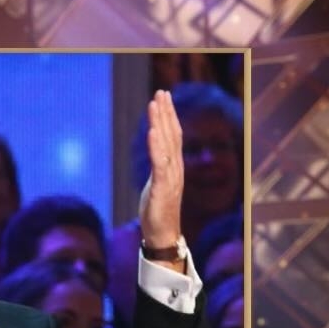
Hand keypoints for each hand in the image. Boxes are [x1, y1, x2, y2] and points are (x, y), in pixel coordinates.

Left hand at [138, 88, 184, 250]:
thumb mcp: (157, 183)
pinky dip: (156, 147)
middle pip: (172, 135)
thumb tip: (154, 153)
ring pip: (166, 145)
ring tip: (155, 104)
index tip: (163, 97)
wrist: (163, 235)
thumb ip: (158, 167)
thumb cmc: (158, 210)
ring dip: (160, 123)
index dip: (169, 116)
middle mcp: (175, 169)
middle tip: (161, 92)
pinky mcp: (162, 189)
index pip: (173, 136)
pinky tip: (153, 131)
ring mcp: (170, 178)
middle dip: (165, 113)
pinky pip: (159, 164)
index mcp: (174, 167)